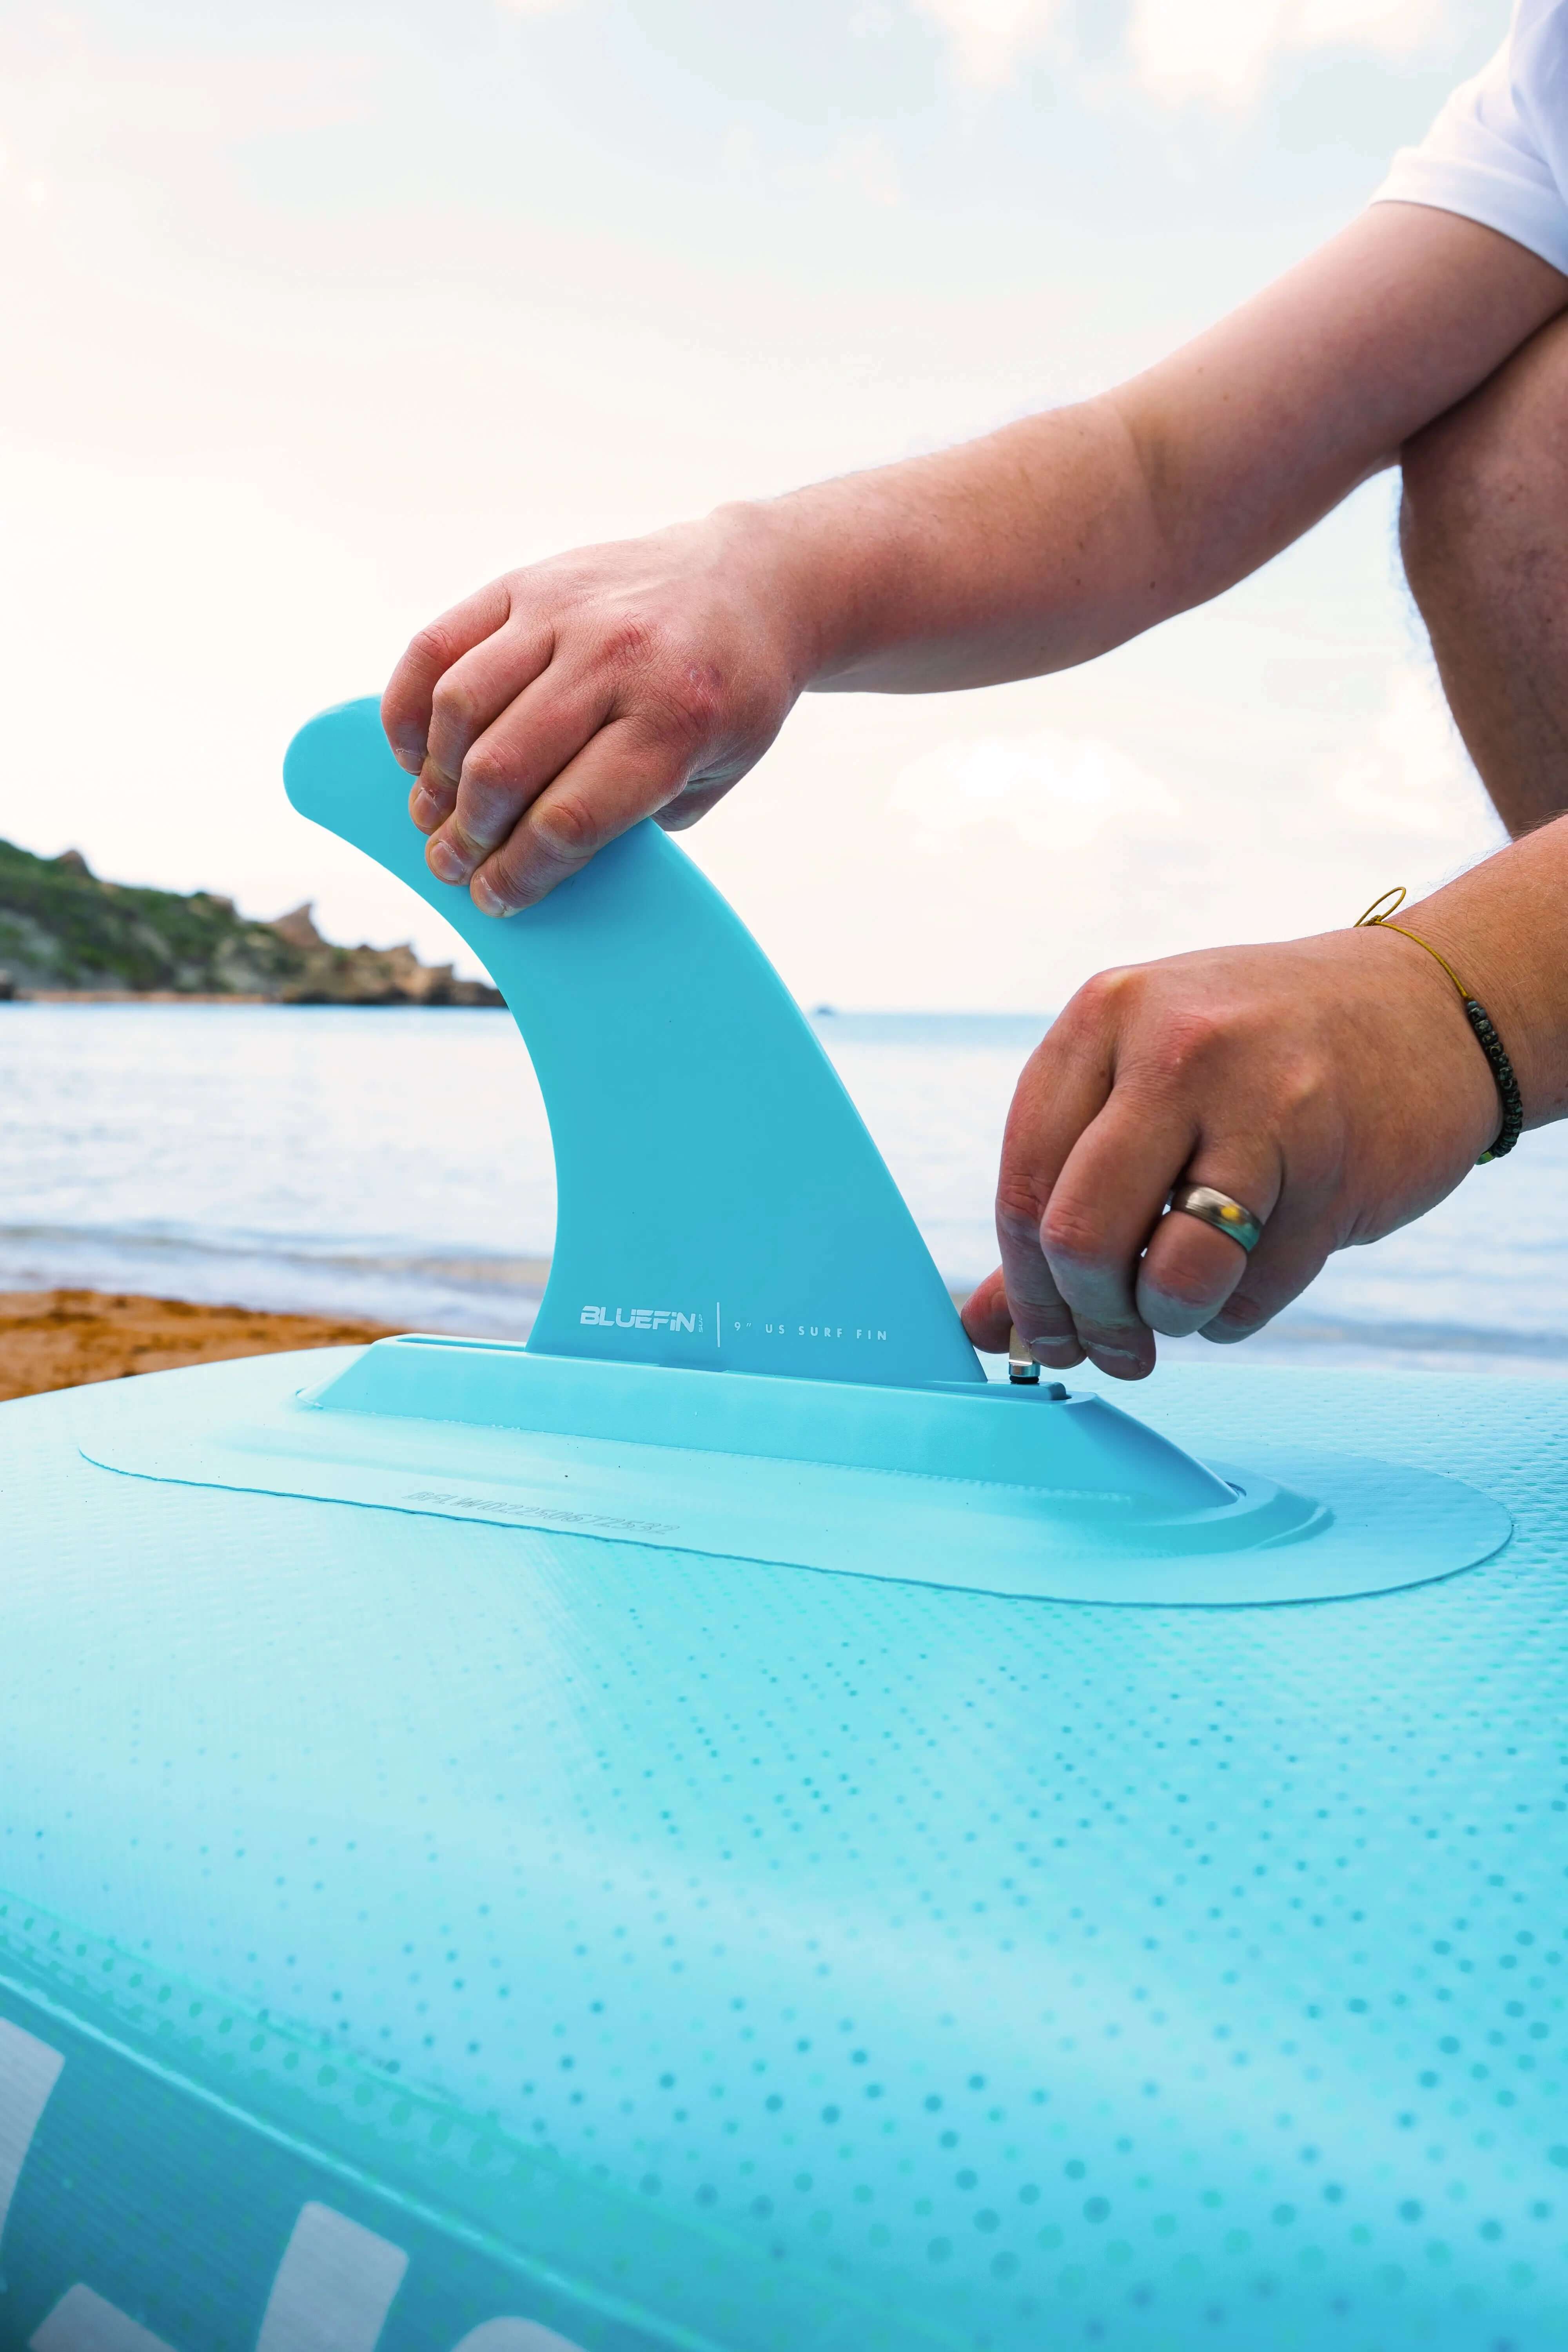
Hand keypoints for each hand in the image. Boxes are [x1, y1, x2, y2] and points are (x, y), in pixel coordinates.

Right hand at [381, 507, 812, 913]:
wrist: (753, 582)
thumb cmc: (730, 694)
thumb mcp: (714, 773)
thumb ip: (633, 818)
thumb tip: (529, 859)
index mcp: (676, 721)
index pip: (570, 819)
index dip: (519, 872)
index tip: (493, 897)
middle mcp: (616, 660)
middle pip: (504, 768)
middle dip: (468, 835)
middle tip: (453, 863)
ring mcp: (565, 613)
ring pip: (461, 706)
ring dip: (434, 776)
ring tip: (433, 812)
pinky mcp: (526, 583)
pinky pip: (437, 645)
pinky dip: (409, 704)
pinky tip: (413, 748)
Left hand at [960, 922, 1501, 1379]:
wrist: (1428, 1007)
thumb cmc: (1259, 1053)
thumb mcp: (1142, 1084)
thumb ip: (1054, 1200)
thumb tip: (980, 1325)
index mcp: (1106, 1017)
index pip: (1023, 1183)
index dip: (1027, 1285)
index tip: (1047, 1333)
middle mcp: (1177, 1050)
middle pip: (1080, 1236)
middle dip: (1087, 1319)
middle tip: (1112, 1348)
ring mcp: (1264, 1106)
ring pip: (1170, 1277)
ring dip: (1168, 1320)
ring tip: (1184, 1301)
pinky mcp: (1336, 1172)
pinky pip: (1253, 1293)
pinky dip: (1237, 1310)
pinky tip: (1254, 1265)